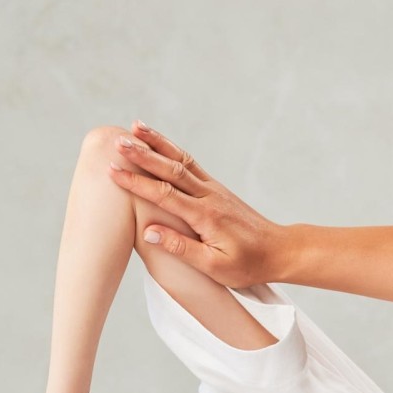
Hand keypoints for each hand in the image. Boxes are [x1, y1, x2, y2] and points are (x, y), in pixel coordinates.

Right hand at [106, 123, 287, 288]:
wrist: (279, 250)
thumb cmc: (248, 264)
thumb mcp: (215, 266)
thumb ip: (181, 248)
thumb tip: (149, 231)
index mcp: (205, 216)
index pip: (165, 194)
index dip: (137, 182)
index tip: (113, 171)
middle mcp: (209, 196)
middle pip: (171, 169)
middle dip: (143, 154)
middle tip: (118, 141)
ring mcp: (214, 189)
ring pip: (181, 160)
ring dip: (158, 142)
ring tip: (135, 126)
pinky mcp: (216, 189)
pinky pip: (190, 164)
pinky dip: (173, 150)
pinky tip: (159, 143)